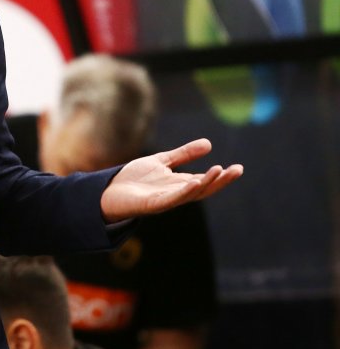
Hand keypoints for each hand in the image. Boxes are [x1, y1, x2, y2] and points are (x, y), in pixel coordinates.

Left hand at [100, 139, 242, 222]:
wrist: (109, 191)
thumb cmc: (134, 179)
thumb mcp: (162, 161)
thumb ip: (183, 154)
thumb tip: (209, 144)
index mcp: (179, 183)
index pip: (205, 180)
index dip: (221, 175)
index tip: (238, 167)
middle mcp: (176, 193)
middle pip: (204, 188)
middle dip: (221, 181)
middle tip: (237, 170)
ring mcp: (166, 200)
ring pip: (191, 194)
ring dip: (205, 183)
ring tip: (219, 171)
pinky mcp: (153, 204)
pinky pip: (172, 199)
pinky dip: (184, 191)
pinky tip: (194, 182)